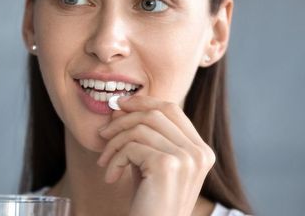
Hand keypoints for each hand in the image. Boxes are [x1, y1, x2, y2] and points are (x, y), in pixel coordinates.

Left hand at [96, 95, 215, 215]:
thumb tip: (121, 106)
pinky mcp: (167, 165)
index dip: (143, 102)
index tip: (119, 106)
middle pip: (155, 114)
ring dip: (113, 144)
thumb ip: (144, 137)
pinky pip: (130, 146)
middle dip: (122, 120)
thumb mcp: (150, 164)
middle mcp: (199, 153)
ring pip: (139, 128)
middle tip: (103, 134)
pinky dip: (114, 159)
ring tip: (105, 162)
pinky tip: (111, 177)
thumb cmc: (149, 203)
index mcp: (201, 150)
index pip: (172, 109)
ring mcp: (186, 158)